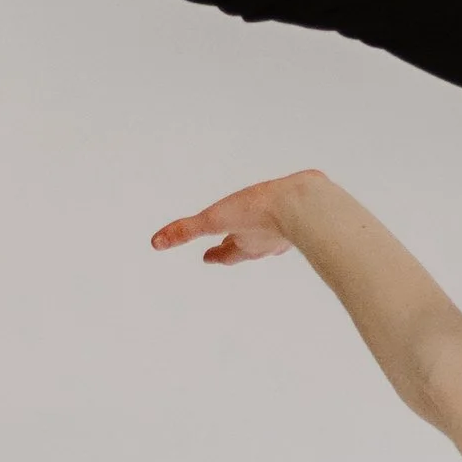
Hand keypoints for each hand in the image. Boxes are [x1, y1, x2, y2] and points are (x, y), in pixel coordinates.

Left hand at [150, 170, 326, 264]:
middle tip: (229, 246)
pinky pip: (293, 221)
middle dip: (236, 246)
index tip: (207, 257)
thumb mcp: (214, 219)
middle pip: (248, 248)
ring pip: (271, 238)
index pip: (226, 254)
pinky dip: (288, 221)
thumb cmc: (262, 212)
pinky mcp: (306, 216)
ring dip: (263, 236)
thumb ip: (185, 230)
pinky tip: (293, 214)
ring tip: (263, 232)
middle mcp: (267, 243)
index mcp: (246, 245)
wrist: (305, 203)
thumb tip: (155, 243)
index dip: (215, 255)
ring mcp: (289, 232)